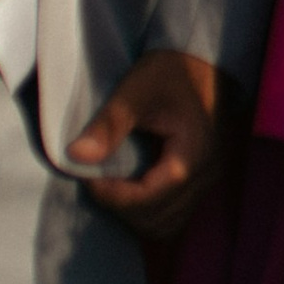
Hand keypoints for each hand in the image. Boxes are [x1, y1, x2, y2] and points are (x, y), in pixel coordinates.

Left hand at [67, 47, 227, 237]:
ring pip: (168, 224)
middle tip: (98, 181)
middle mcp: (205, 175)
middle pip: (158, 220)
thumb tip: (75, 156)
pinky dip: (151, 210)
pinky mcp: (203, 178)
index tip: (88, 176)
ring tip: (115, 187)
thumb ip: (109, 124)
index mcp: (190, 157)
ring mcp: (208, 179)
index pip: (147, 200)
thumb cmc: (172, 70)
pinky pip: (176, 213)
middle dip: (122, 207)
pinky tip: (134, 186)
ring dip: (136, 214)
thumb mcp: (136, 90)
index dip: (112, 196)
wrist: (207, 59)